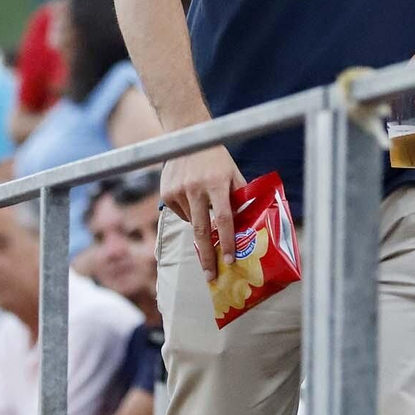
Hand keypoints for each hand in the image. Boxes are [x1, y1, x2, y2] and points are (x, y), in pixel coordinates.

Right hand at [160, 145, 247, 280]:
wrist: (187, 138)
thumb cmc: (216, 158)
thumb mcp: (233, 173)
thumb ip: (240, 197)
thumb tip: (248, 224)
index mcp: (216, 183)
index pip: (224, 218)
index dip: (228, 241)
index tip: (230, 260)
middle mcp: (195, 189)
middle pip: (202, 231)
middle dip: (207, 256)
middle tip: (211, 276)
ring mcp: (178, 192)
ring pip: (192, 222)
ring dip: (201, 222)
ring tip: (204, 203)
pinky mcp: (165, 194)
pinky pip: (180, 214)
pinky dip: (189, 212)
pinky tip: (192, 195)